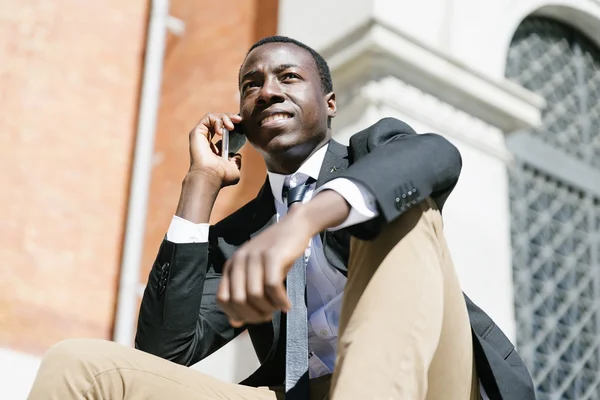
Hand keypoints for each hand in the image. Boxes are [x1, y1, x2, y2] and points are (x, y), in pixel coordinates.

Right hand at [187, 113, 242, 186]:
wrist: (210, 176)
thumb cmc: (221, 176)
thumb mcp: (234, 169)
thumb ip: (236, 161)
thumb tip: (237, 155)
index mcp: (214, 148)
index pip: (223, 131)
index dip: (232, 125)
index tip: (241, 125)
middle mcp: (206, 140)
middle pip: (219, 121)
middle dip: (230, 117)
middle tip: (239, 120)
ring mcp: (201, 135)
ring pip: (213, 117)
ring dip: (225, 117)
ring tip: (231, 127)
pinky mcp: (197, 132)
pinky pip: (208, 118)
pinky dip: (217, 120)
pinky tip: (222, 131)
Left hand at [216, 208, 312, 326]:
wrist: (294, 227)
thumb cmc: (275, 253)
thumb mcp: (256, 273)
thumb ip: (243, 294)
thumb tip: (235, 323)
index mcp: (231, 265)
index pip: (222, 299)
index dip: (236, 314)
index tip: (253, 318)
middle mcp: (239, 260)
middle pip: (238, 300)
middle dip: (254, 315)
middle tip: (268, 316)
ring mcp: (255, 257)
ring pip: (255, 295)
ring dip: (268, 308)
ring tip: (278, 308)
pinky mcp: (272, 256)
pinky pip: (272, 287)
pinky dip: (280, 301)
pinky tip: (287, 305)